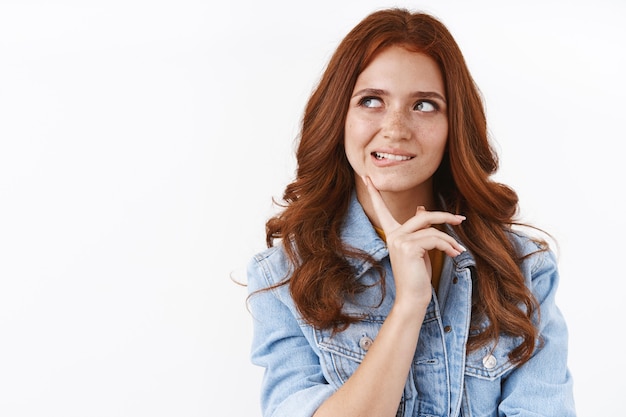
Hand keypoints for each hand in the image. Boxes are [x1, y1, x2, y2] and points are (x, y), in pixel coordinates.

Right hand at [362, 176, 465, 306]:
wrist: (413, 298)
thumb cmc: (417, 276)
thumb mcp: (419, 249)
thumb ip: (419, 229)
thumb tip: (420, 208)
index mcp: (392, 234)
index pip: (381, 209)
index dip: (374, 193)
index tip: (366, 176)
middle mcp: (393, 235)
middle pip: (423, 216)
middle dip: (444, 217)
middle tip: (461, 220)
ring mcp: (399, 240)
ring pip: (432, 229)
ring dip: (450, 239)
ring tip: (458, 250)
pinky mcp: (408, 247)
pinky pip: (435, 239)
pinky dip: (448, 246)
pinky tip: (454, 254)